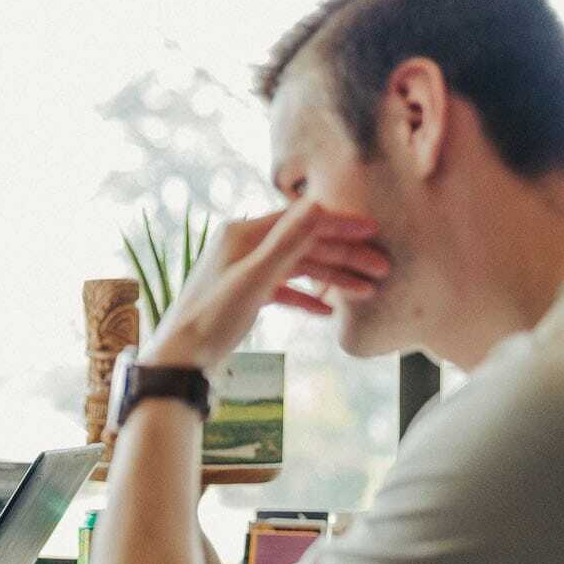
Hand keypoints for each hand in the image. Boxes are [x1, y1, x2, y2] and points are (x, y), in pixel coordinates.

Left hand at [144, 199, 385, 369]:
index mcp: (242, 232)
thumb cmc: (212, 318)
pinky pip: (282, 289)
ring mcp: (243, 269)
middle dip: (344, 255)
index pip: (301, 219)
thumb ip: (288, 241)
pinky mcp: (243, 294)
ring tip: (367, 292)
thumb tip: (317, 203)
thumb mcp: (255, 278)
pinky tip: (328, 313)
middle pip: (304, 244)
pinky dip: (305, 298)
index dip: (339, 225)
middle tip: (383, 268)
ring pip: (297, 267)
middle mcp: (242, 245)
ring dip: (331, 278)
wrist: (181, 360)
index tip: (374, 231)